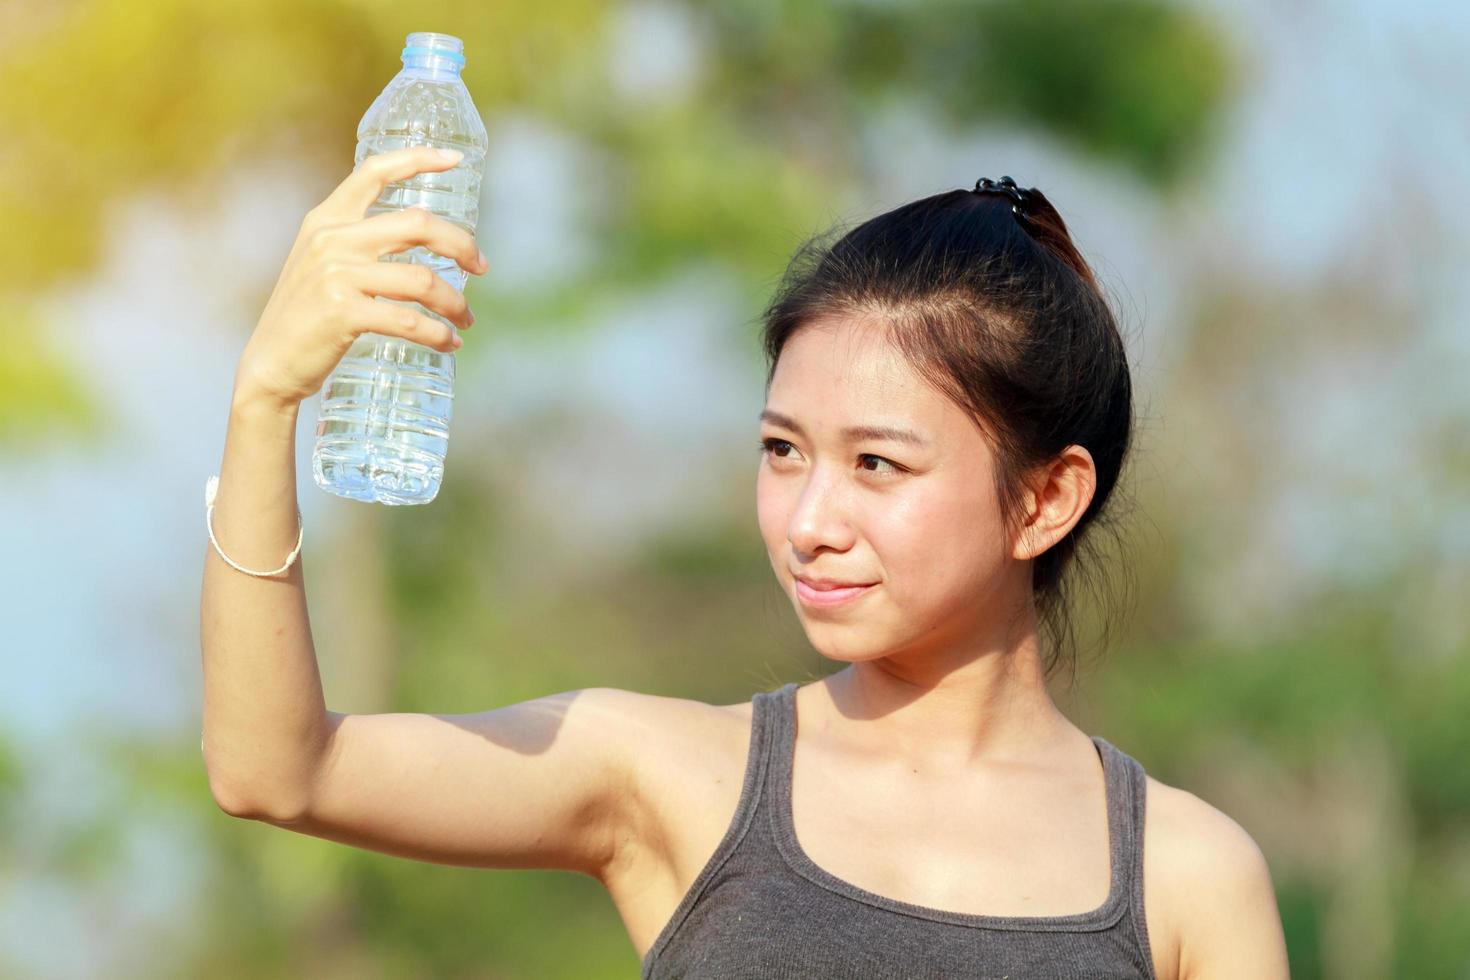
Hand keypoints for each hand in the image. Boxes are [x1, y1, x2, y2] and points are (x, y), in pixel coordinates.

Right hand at [233, 146, 488, 410]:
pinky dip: (437, 334)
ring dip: (455, 303)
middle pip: (418, 224)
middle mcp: (331, 239)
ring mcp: (336, 275)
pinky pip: (410, 320)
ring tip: (466, 320)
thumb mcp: (322, 263)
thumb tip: (423, 232)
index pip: (374, 172)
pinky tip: (448, 343)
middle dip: (461, 245)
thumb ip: (358, 241)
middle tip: (482, 267)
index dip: (418, 158)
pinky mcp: (343, 313)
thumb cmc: (306, 316)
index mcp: (326, 219)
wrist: (271, 364)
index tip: (456, 160)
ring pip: (422, 280)